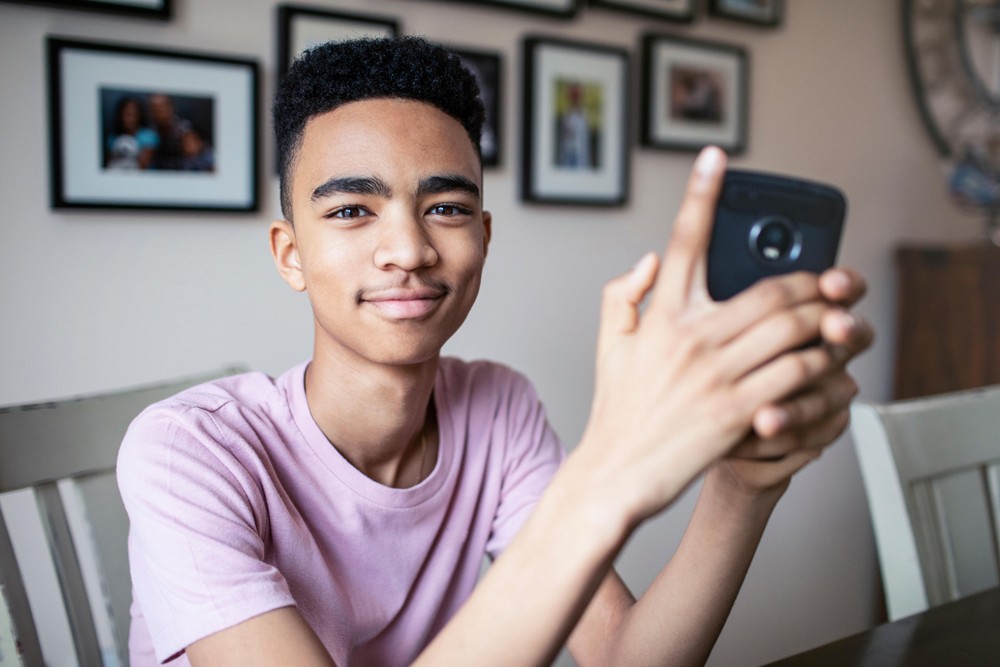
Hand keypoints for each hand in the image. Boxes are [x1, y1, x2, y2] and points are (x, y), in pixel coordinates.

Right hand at [576, 146, 845, 528]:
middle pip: (771, 288)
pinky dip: (821, 361)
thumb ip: (622, 294)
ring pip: (793, 327)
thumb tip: (650, 258)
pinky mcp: (741, 410)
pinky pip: (797, 372)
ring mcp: (718, 374)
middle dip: (814, 278)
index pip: (684, 240)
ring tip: (840, 316)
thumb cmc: (618, 411)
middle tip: (836, 277)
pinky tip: (828, 359)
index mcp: (660, 316)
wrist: (617, 472)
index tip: (716, 156)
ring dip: (826, 318)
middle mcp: (690, 337)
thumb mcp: (608, 345)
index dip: (701, 193)